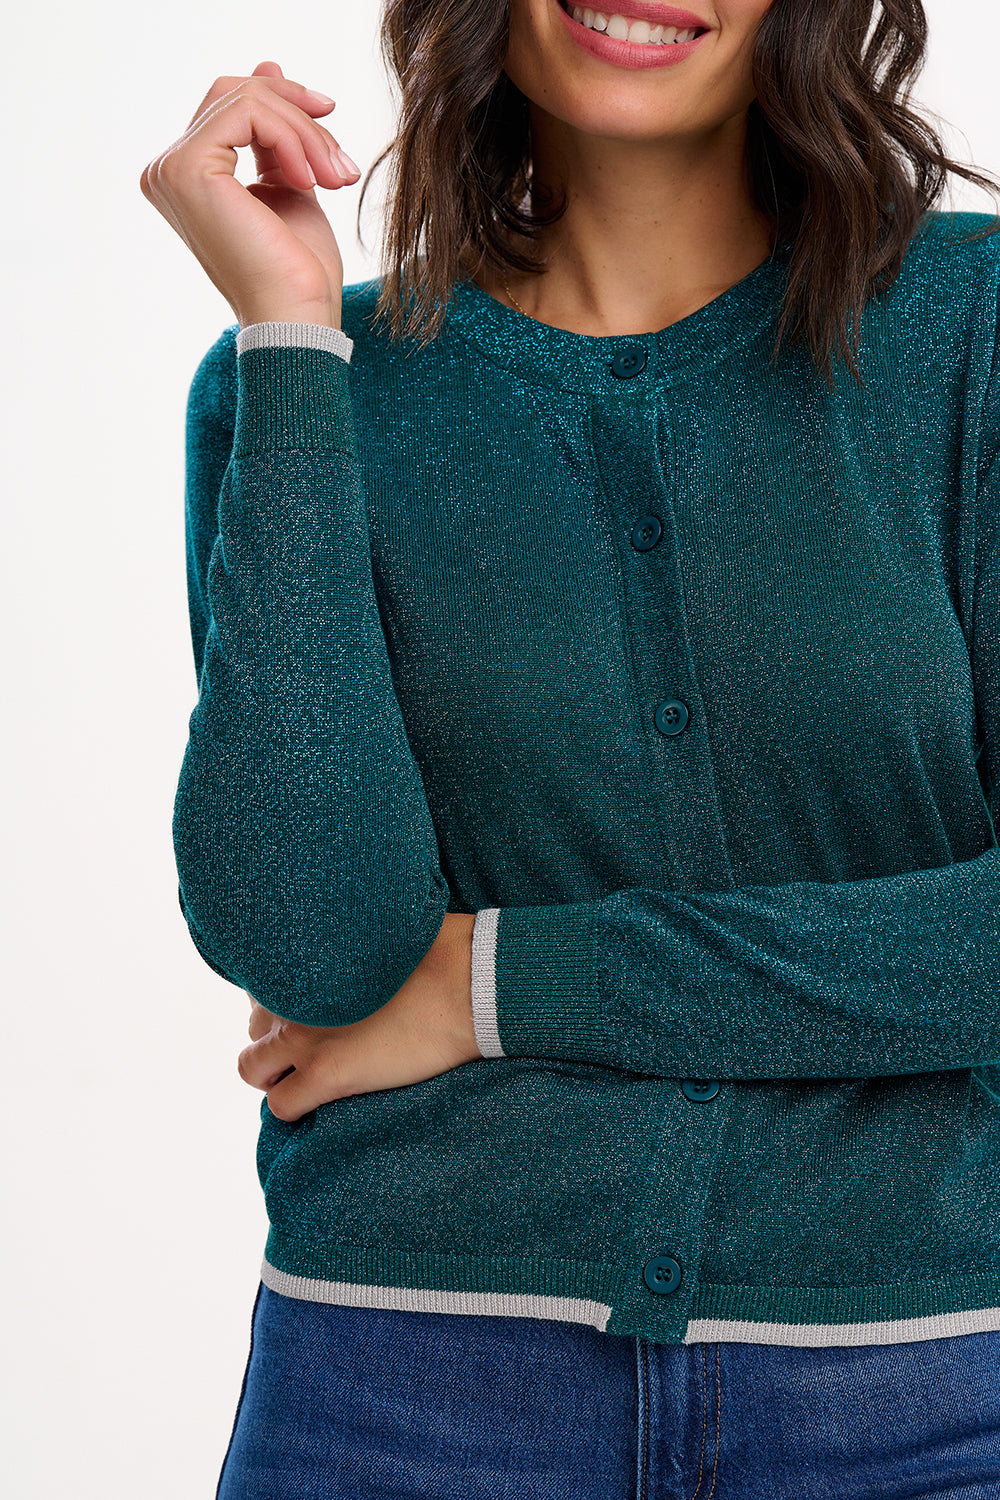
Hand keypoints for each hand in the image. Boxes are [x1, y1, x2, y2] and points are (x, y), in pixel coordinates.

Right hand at [139, 60, 359, 328]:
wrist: (297, 315)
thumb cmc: (297, 268)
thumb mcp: (289, 180)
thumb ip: (273, 129)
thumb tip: (267, 63)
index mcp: (185, 175)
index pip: (230, 106)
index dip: (285, 105)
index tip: (330, 121)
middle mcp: (166, 169)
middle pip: (235, 93)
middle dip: (297, 114)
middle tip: (340, 159)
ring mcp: (171, 167)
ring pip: (247, 100)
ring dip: (305, 132)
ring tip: (336, 176)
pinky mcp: (187, 168)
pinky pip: (249, 113)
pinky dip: (293, 138)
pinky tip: (311, 179)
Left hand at [238, 914, 480, 1120]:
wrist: (467, 984)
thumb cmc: (441, 951)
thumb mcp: (382, 933)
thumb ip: (349, 945)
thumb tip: (356, 943)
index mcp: (305, 961)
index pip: (262, 989)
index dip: (282, 1007)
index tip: (305, 1017)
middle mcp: (293, 997)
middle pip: (253, 1028)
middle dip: (275, 1041)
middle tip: (310, 1049)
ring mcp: (305, 1037)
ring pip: (251, 1069)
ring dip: (276, 1075)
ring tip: (311, 1078)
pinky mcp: (327, 1074)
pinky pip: (281, 1106)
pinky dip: (294, 1107)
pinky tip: (323, 1101)